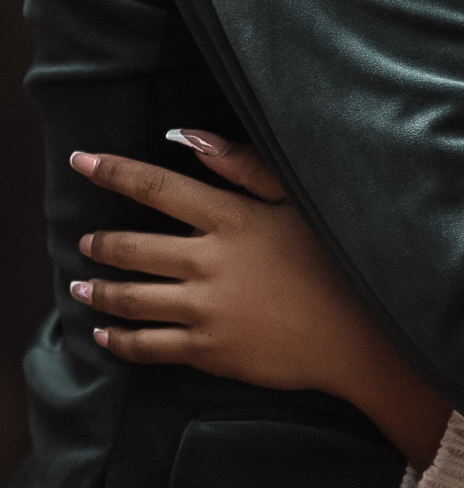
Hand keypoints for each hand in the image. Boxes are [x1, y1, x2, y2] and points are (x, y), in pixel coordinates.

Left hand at [69, 140, 377, 395]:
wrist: (360, 334)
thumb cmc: (333, 258)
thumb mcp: (297, 200)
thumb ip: (243, 165)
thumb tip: (188, 136)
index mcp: (231, 218)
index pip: (156, 187)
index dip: (113, 171)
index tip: (80, 161)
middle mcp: (209, 263)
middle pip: (133, 247)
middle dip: (100, 242)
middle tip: (84, 240)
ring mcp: (206, 311)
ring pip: (132, 299)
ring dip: (99, 290)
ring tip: (81, 284)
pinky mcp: (209, 351)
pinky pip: (147, 347)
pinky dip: (117, 340)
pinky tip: (104, 334)